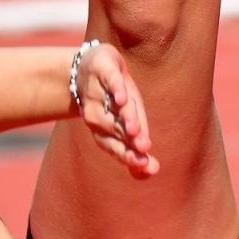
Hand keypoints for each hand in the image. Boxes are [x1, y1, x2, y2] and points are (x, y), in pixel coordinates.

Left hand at [76, 44, 156, 176]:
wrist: (85, 68)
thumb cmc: (111, 100)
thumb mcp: (126, 119)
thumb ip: (137, 144)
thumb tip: (154, 170)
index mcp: (104, 130)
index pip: (115, 146)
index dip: (128, 155)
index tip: (145, 165)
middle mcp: (97, 114)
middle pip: (115, 129)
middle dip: (127, 139)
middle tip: (144, 148)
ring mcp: (98, 91)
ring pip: (112, 108)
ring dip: (124, 118)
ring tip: (135, 129)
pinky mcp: (103, 68)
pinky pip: (110, 80)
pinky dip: (116, 90)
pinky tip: (123, 99)